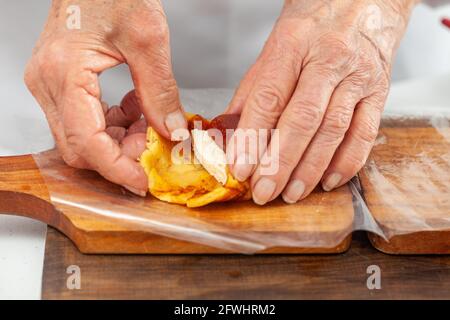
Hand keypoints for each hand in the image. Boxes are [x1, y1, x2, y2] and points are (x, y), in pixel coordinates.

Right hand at [25, 0, 186, 195]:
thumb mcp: (148, 41)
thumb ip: (160, 92)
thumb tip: (170, 130)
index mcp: (64, 73)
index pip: (87, 143)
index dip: (116, 169)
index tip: (142, 182)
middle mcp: (48, 83)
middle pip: (79, 148)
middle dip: (118, 157)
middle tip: (151, 148)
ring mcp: (49, 84)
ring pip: (80, 138)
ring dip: (117, 141)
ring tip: (148, 125)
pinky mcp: (59, 82)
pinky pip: (81, 120)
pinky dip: (110, 125)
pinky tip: (133, 110)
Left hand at [226, 0, 416, 204]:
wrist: (364, 1)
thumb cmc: (313, 25)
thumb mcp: (274, 48)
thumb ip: (253, 91)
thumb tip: (230, 133)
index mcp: (293, 45)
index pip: (269, 98)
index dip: (252, 138)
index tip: (239, 168)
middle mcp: (328, 60)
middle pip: (302, 120)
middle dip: (280, 163)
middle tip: (263, 192)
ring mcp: (357, 77)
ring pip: (334, 131)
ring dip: (310, 169)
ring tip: (291, 193)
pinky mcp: (379, 92)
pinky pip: (365, 133)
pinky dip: (346, 163)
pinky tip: (327, 181)